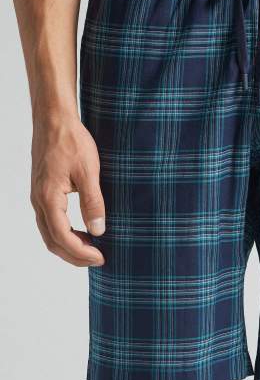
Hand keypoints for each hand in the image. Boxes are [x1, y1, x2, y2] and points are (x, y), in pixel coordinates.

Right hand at [30, 114, 104, 266]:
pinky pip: (49, 221)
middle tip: (98, 259)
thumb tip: (98, 230)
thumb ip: (93, 202)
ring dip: (69, 245)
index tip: (101, 258)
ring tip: (92, 249)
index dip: (81, 253)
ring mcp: (38, 196)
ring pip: (49, 232)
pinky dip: (64, 233)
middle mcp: (39, 201)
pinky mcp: (42, 191)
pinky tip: (81, 230)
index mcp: (49, 198)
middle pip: (52, 241)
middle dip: (74, 255)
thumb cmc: (71, 141)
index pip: (62, 237)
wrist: (54, 120)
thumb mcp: (89, 171)